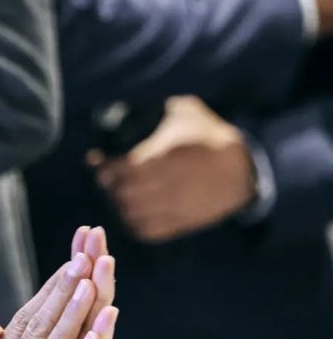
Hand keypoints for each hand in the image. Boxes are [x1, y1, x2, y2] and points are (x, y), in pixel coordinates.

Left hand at [90, 96, 256, 243]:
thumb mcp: (185, 111)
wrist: (242, 168)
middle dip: (109, 184)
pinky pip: (145, 230)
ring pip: (130, 213)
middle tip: (105, 176)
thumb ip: (154, 109)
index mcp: (169, 156)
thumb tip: (119, 109)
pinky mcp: (179, 223)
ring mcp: (175, 206)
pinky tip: (129, 208)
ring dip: (117, 202)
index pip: (125, 168)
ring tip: (116, 191)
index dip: (105, 166)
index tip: (96, 160)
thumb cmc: (208, 135)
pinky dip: (131, 221)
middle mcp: (171, 184)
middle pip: (124, 191)